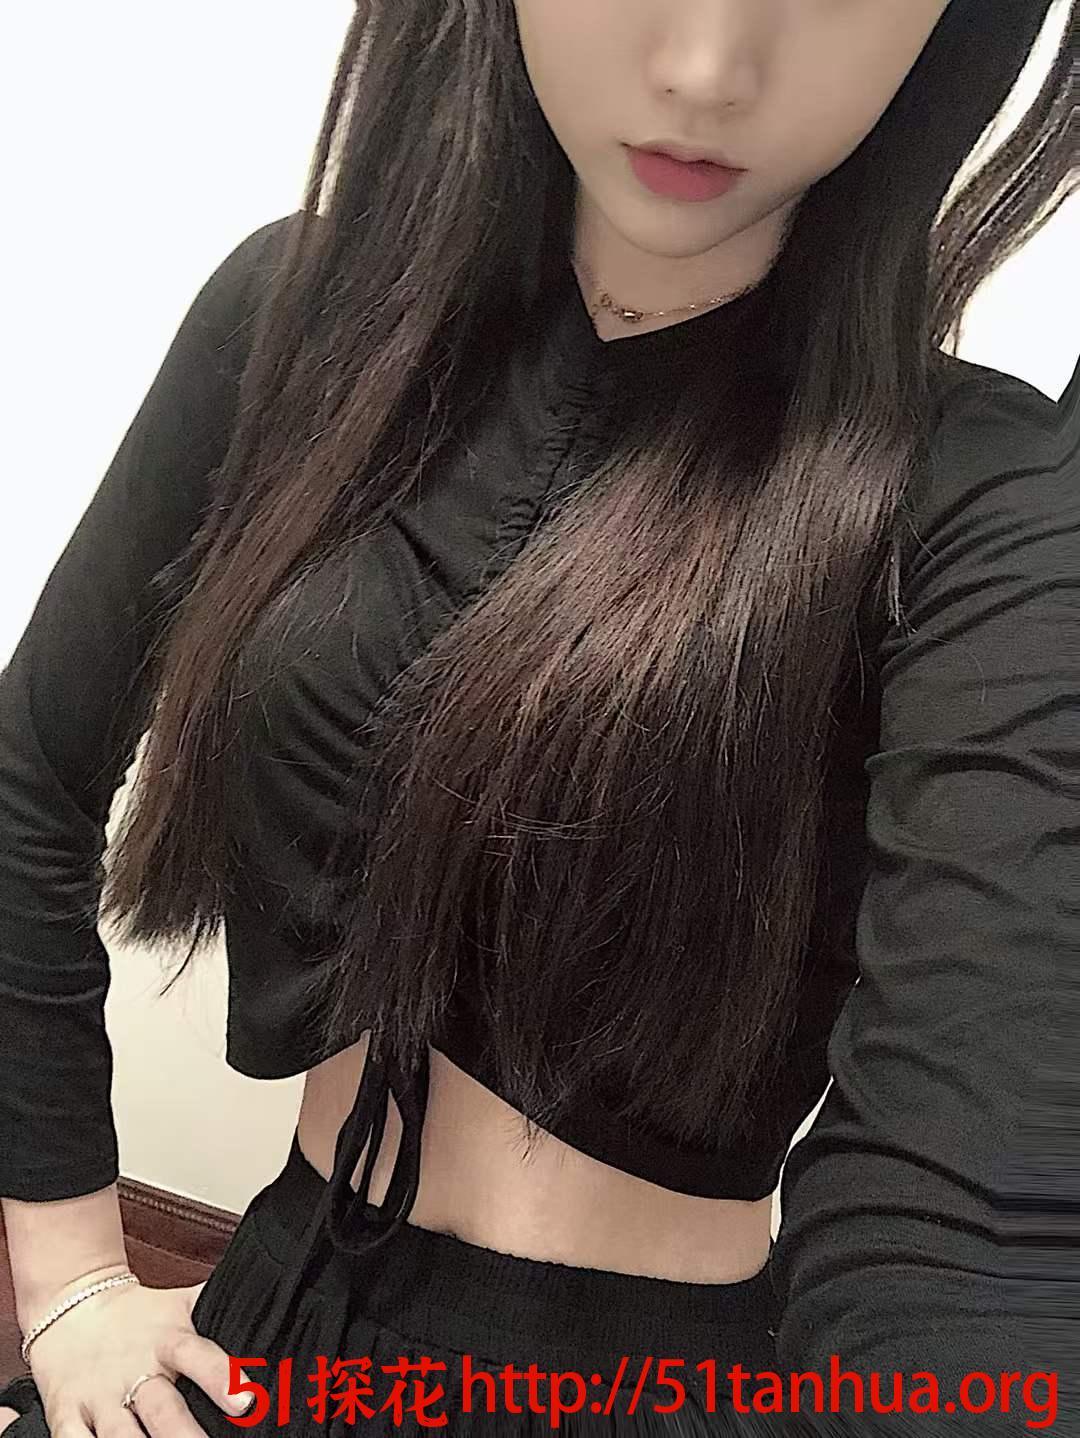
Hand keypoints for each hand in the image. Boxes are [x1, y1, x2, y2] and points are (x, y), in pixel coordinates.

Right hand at [21, 1277, 255, 1434]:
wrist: (70, 1306)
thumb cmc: (139, 1315)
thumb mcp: (180, 1305)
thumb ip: (217, 1306)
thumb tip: (274, 1291)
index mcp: (167, 1341)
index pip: (197, 1356)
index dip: (221, 1377)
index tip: (246, 1402)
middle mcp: (134, 1371)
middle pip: (162, 1409)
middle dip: (184, 1436)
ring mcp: (98, 1398)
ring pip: (120, 1436)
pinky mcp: (66, 1416)